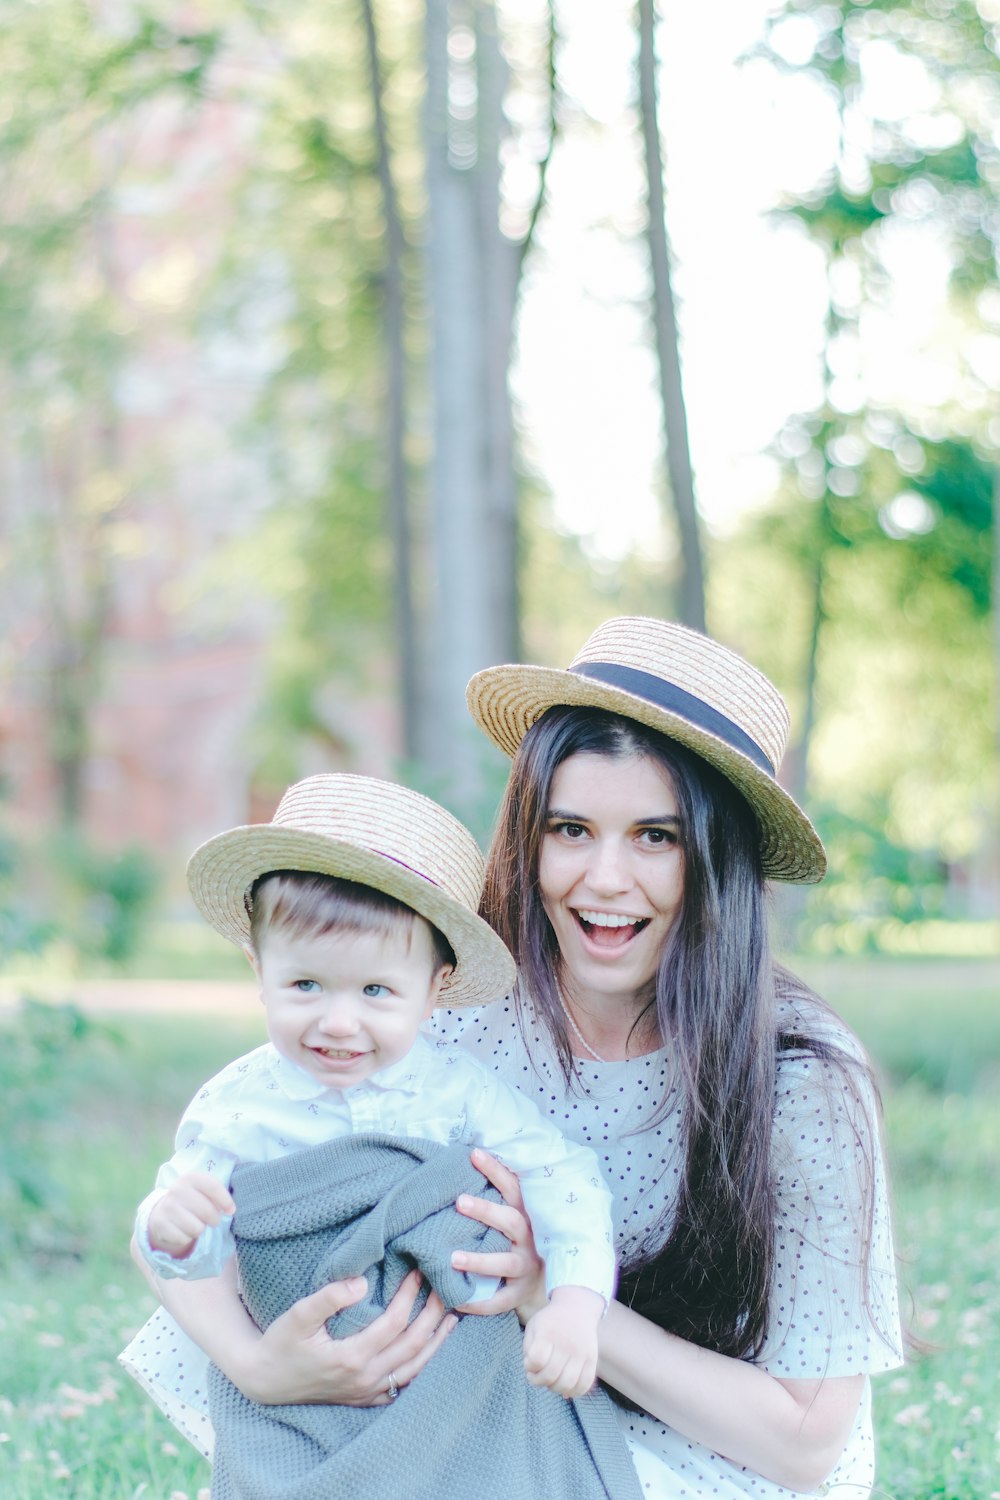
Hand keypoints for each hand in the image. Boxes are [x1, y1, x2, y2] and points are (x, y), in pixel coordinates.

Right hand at [147, 1172, 234, 1257]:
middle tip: (211, 1220)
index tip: (231, 1211)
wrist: (163, 1210)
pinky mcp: (160, 1223)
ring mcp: (166, 1206)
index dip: (226, 1201)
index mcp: (190, 1177)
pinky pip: (184, 1239)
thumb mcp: (203, 1191)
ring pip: (197, 1228)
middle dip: (214, 1219)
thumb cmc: (193, 1199)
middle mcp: (176, 1189)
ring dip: (200, 1229)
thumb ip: (218, 1195)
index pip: (213, 1187)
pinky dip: (187, 1238)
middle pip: (207, 1211)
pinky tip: (183, 1229)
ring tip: (195, 1223)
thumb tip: (230, 1210)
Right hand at [232, 1269, 457, 1406]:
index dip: (410, 1296)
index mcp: (351, 1357)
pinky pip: (402, 1385)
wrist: (265, 1380)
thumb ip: (329, 1297)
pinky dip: (422, 1366)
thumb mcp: (297, 1315)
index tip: (418, 1272)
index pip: (394, 1323)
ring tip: (452, 1318)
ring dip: (436, 1342)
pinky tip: (431, 1350)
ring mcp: (367, 1391)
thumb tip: (363, 1282)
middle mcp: (365, 1378)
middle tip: (446, 1288)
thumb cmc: (281, 1343)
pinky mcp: (365, 1397)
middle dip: (433, 1315)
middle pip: (413, 1345)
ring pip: (415, 1368)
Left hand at [451, 1148, 546, 1323]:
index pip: (512, 1188)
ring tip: (452, 1257)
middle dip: (487, 1211)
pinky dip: (478, 1301)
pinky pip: (498, 1300)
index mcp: (524, 1215)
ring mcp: (525, 1268)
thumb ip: (493, 1199)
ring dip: (479, 1260)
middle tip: (459, 1201)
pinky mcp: (517, 1294)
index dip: (496, 1170)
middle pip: (512, 1222)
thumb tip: (463, 1161)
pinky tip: (456, 1299)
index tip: (473, 1153)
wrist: (540, 1284)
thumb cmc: (514, 1242)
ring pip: (505, 1263)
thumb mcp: (511, 1218)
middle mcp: (528, 1239)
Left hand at [522, 1286, 602, 1398]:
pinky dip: (574, 1392)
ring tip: (551, 1381)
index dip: (529, 1366)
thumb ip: (528, 1348)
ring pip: (567, 1384)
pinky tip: (566, 1387)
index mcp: (548, 1333)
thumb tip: (533, 1373)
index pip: (536, 1360)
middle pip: (550, 1375)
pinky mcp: (592, 1359)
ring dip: (554, 1388)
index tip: (529, 1362)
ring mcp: (581, 1352)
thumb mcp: (534, 1326)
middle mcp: (566, 1343)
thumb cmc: (550, 1321)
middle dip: (539, 1381)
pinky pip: (585, 1384)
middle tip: (537, 1376)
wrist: (577, 1308)